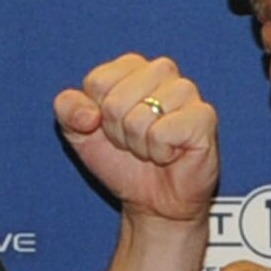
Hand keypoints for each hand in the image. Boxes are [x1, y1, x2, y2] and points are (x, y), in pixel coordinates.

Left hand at [55, 54, 218, 224]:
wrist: (153, 203)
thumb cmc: (123, 163)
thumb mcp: (79, 134)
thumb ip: (67, 109)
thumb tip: (88, 113)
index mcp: (131, 67)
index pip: (97, 82)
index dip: (98, 116)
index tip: (112, 130)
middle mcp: (162, 71)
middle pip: (116, 101)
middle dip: (118, 133)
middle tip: (134, 144)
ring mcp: (186, 91)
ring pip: (140, 117)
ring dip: (140, 145)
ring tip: (152, 150)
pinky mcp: (203, 116)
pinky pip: (162, 134)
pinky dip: (160, 153)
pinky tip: (170, 154)